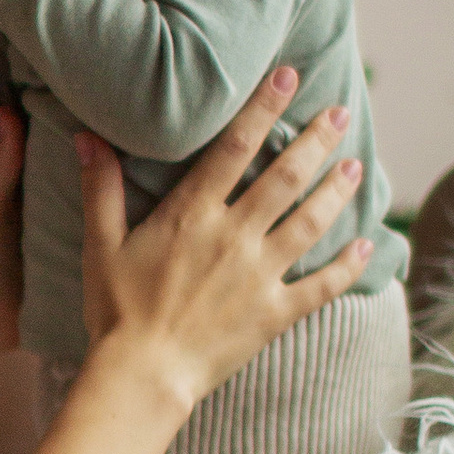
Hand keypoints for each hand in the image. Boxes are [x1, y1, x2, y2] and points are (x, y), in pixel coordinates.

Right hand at [79, 68, 370, 411]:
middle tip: (340, 113)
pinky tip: (367, 244)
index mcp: (193, 214)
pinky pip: (322, 285)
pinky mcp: (276, 313)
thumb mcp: (101, 244)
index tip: (288, 77)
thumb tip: (86, 135)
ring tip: (356, 164)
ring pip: (312, 222)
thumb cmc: (116, 311)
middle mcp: (234, 236)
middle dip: (316, 140)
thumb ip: (100, 187)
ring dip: (338, 191)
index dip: (264, 107)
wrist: (142, 375)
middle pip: (286, 177)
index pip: (236, 147)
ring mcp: (260, 275)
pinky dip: (349, 265)